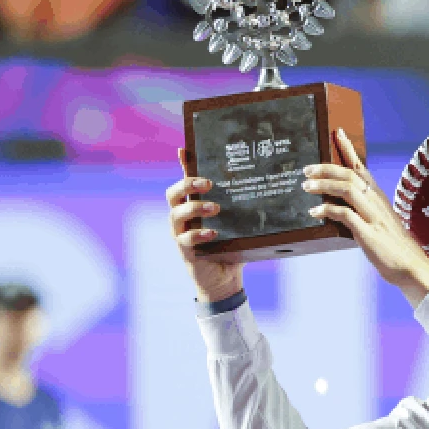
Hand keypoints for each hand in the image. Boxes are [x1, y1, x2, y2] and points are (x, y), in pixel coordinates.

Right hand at [168, 154, 248, 302]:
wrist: (225, 279)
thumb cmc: (230, 245)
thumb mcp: (236, 223)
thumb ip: (238, 207)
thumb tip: (256, 184)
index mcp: (192, 206)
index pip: (185, 181)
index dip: (182, 165)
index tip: (184, 149)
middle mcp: (182, 218)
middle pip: (172, 194)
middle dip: (187, 184)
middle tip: (208, 183)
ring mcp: (181, 234)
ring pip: (176, 214)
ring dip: (194, 207)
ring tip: (215, 208)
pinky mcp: (186, 251)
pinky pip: (185, 240)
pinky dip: (198, 234)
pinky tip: (212, 233)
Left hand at [303, 128, 428, 305]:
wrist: (411, 267)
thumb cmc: (394, 248)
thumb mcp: (379, 224)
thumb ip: (363, 213)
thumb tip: (339, 208)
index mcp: (379, 198)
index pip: (362, 168)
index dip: (349, 149)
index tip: (337, 133)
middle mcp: (377, 202)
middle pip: (350, 175)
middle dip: (326, 168)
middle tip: (306, 169)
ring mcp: (373, 216)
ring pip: (347, 189)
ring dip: (324, 185)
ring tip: (306, 186)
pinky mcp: (368, 232)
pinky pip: (345, 214)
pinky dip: (328, 210)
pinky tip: (315, 212)